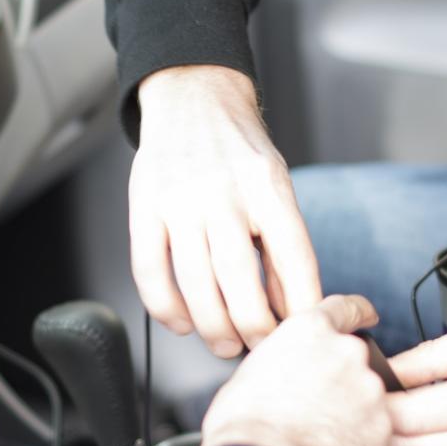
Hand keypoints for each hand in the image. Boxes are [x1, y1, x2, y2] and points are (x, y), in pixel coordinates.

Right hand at [131, 66, 321, 356]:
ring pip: (195, 285)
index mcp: (268, 186)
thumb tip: (292, 307)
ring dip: (213, 328)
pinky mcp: (143, 207)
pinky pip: (150, 271)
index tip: (303, 333)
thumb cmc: (240, 151)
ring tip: (226, 345)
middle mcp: (223, 193)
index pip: (294, 258)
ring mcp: (179, 200)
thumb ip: (282, 244)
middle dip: (255, 329)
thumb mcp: (277, 186)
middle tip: (261, 348)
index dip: (301, 306)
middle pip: (241, 282)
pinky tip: (183, 324)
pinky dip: (166, 308)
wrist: (192, 97)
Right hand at [198, 293, 390, 445]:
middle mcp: (347, 353)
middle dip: (342, 381)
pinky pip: (375, 433)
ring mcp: (369, 391)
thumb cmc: (245, 425)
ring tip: (318, 436)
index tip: (366, 317)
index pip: (346, 309)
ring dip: (352, 414)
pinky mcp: (382, 428)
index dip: (357, 314)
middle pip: (356, 360)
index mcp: (311, 332)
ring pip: (367, 399)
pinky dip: (360, 443)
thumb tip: (285, 373)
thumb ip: (284, 360)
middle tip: (316, 406)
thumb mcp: (251, 372)